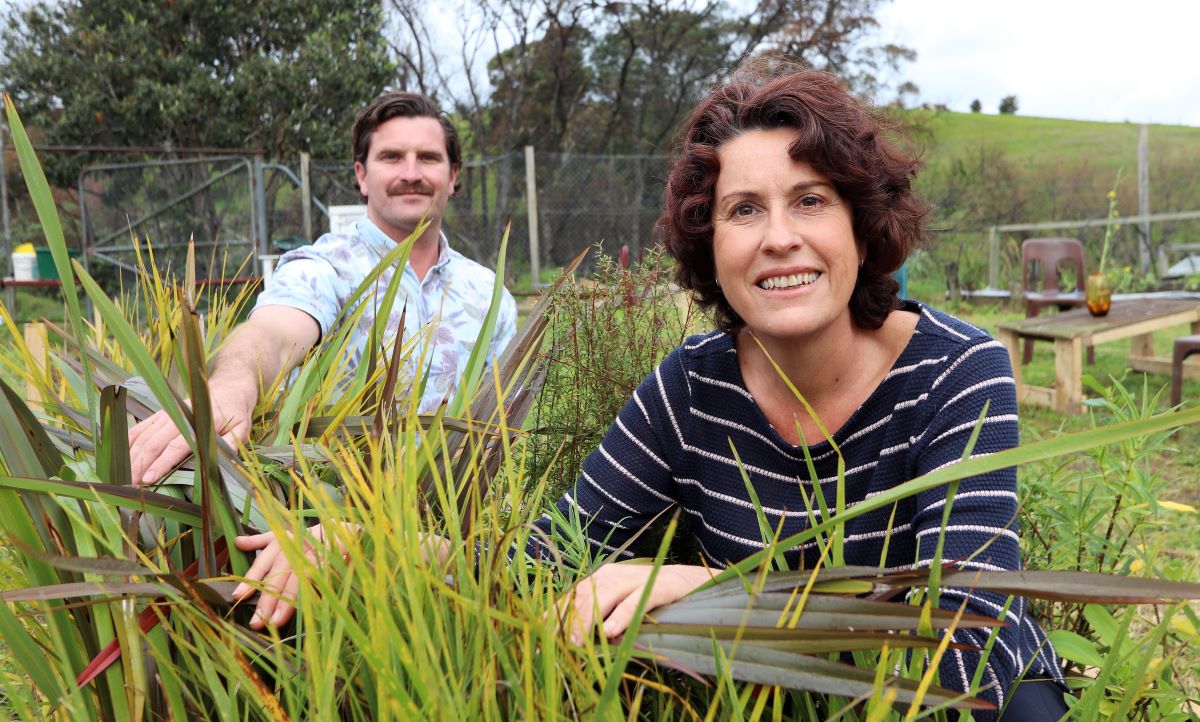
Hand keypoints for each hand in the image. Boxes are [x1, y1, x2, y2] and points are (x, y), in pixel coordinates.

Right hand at [128, 386, 252, 484]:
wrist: (227, 387)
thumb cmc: (235, 413)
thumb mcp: (242, 428)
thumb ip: (231, 443)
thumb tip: (223, 460)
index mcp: (198, 423)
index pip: (175, 447)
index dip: (160, 464)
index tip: (147, 480)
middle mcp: (177, 417)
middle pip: (152, 444)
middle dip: (139, 466)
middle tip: (129, 487)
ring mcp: (165, 415)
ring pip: (142, 437)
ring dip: (130, 458)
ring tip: (121, 478)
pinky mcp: (159, 415)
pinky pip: (138, 429)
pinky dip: (126, 443)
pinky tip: (118, 459)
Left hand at [231, 522, 356, 629]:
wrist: (348, 529)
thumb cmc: (314, 536)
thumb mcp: (287, 534)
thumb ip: (261, 540)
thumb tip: (237, 542)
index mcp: (285, 540)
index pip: (265, 561)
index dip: (251, 578)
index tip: (237, 597)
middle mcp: (299, 546)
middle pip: (280, 573)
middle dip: (268, 598)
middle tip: (256, 621)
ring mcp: (317, 554)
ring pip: (299, 579)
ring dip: (287, 602)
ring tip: (275, 622)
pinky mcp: (334, 561)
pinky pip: (321, 579)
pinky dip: (311, 594)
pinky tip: (304, 608)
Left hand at [560, 563, 712, 643]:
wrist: (691, 581)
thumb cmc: (651, 598)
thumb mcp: (620, 605)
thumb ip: (599, 617)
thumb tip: (572, 641)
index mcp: (600, 578)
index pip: (570, 596)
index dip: (553, 617)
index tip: (537, 638)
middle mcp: (613, 575)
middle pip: (582, 597)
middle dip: (565, 623)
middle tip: (553, 647)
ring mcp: (636, 579)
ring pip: (604, 597)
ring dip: (586, 622)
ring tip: (575, 644)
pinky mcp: (658, 587)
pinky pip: (636, 602)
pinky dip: (621, 617)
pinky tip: (610, 632)